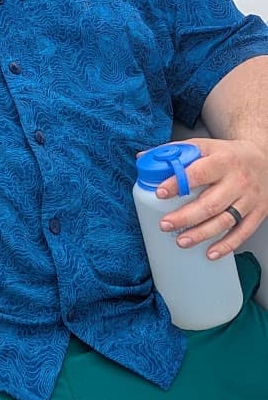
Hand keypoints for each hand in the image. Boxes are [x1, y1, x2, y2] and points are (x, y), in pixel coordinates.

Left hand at [141, 137, 267, 258]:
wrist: (266, 159)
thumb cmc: (229, 155)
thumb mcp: (205, 146)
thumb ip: (175, 152)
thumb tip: (143, 158)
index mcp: (223, 161)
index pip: (199, 172)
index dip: (178, 183)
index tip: (160, 193)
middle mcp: (238, 180)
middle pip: (211, 203)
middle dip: (186, 216)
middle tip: (165, 224)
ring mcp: (249, 198)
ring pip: (225, 220)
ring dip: (201, 233)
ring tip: (181, 241)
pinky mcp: (258, 212)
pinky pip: (243, 232)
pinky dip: (227, 245)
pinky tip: (210, 253)